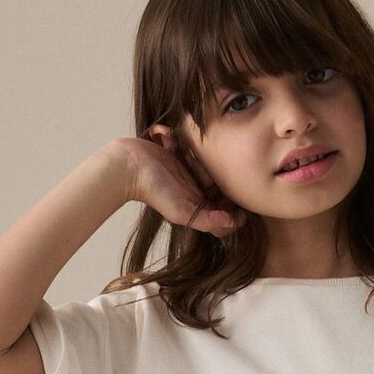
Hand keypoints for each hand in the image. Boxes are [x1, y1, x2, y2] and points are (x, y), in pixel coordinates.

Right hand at [116, 131, 245, 237]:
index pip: (226, 217)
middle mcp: (200, 192)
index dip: (236, 215)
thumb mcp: (181, 211)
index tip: (242, 207)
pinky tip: (189, 150)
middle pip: (225, 192)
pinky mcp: (188, 156)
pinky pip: (204, 155)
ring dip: (213, 164)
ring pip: (217, 171)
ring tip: (196, 160)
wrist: (131, 164)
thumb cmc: (154, 190)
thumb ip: (206, 220)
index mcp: (200, 208)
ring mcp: (194, 173)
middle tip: (217, 177)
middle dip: (225, 184)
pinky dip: (201, 152)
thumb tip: (231, 223)